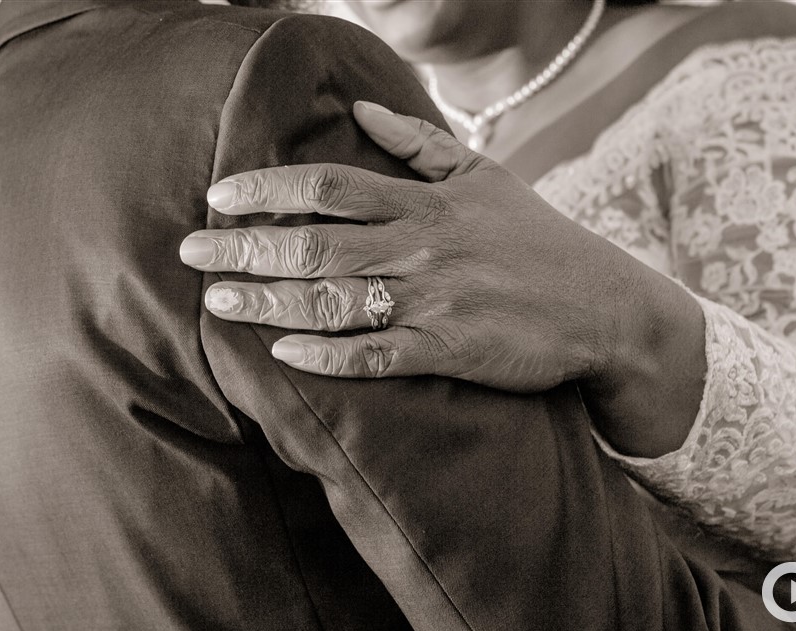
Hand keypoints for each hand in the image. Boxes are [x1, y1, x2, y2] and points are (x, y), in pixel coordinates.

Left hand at [179, 101, 650, 393]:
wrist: (605, 307)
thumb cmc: (538, 240)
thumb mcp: (486, 174)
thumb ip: (420, 144)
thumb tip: (363, 108)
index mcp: (426, 202)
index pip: (329, 185)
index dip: (267, 188)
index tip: (220, 195)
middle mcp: (422, 246)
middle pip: (315, 244)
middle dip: (244, 248)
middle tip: (190, 254)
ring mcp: (435, 300)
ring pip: (335, 301)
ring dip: (270, 302)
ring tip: (219, 303)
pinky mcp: (450, 350)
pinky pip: (377, 356)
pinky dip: (328, 356)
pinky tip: (285, 352)